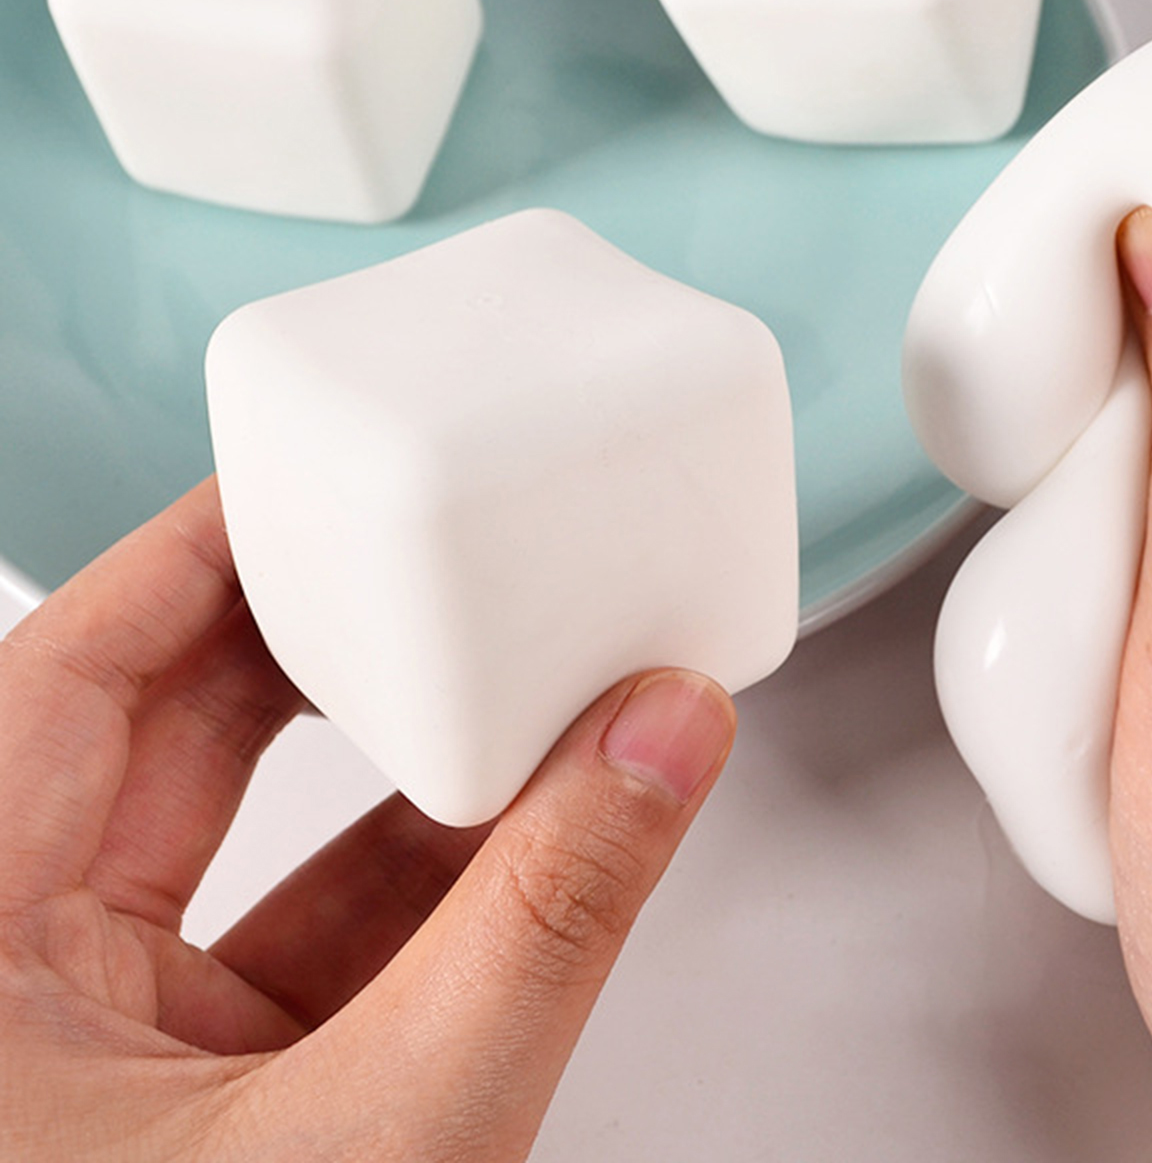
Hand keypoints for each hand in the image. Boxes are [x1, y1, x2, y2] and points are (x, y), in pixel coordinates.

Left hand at [0, 479, 734, 1159]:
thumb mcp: (388, 1136)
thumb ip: (541, 929)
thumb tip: (658, 744)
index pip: (73, 669)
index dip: (202, 550)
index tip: (315, 483)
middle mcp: (13, 991)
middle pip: (165, 734)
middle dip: (322, 644)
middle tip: (432, 560)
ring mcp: (99, 1056)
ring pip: (246, 844)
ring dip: (391, 772)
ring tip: (508, 691)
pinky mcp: (194, 1108)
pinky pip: (299, 942)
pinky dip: (414, 887)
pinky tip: (520, 837)